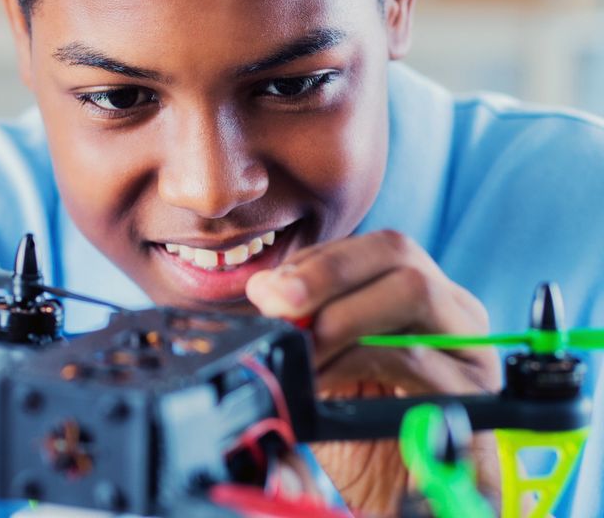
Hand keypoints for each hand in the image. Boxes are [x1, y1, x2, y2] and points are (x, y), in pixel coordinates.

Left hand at [245, 230, 501, 517]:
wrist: (400, 500)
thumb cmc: (361, 426)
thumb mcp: (326, 362)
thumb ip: (304, 321)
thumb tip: (264, 288)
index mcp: (420, 292)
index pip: (372, 246)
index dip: (316, 261)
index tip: (267, 289)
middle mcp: (453, 309)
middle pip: (398, 252)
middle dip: (327, 272)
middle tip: (278, 305)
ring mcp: (471, 346)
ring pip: (413, 291)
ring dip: (340, 316)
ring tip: (301, 351)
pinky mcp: (475, 393)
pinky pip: (415, 356)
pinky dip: (356, 361)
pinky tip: (321, 382)